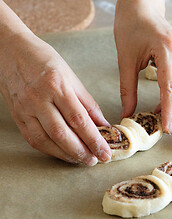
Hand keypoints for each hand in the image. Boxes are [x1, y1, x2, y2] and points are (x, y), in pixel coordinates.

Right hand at [0, 32, 111, 164]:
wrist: (10, 50)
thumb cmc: (46, 61)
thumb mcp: (72, 77)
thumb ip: (88, 104)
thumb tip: (104, 125)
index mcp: (57, 85)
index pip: (79, 119)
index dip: (94, 139)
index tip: (106, 152)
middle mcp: (39, 98)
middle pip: (62, 134)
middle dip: (81, 151)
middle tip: (95, 160)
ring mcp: (25, 108)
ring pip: (46, 140)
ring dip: (66, 155)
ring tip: (82, 160)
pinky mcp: (17, 116)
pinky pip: (33, 139)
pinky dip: (50, 150)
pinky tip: (63, 154)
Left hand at [114, 0, 171, 133]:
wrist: (141, 8)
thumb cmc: (130, 28)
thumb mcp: (125, 60)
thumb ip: (127, 89)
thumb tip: (127, 113)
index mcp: (166, 49)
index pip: (170, 87)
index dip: (169, 111)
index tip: (166, 128)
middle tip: (167, 126)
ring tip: (165, 115)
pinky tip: (168, 101)